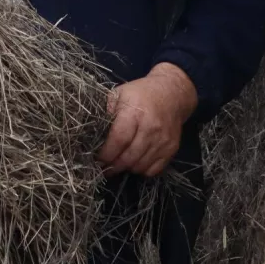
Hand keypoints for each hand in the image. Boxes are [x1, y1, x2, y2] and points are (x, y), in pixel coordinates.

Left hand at [96, 62, 197, 177]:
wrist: (172, 94)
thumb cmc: (141, 93)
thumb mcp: (120, 94)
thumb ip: (106, 111)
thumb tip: (91, 131)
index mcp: (135, 112)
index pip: (119, 140)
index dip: (106, 153)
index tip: (97, 159)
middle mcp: (151, 128)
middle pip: (128, 157)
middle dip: (113, 165)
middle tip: (104, 166)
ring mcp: (163, 140)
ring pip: (140, 166)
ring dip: (126, 168)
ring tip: (118, 163)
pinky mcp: (172, 149)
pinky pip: (153, 170)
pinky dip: (141, 170)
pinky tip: (135, 161)